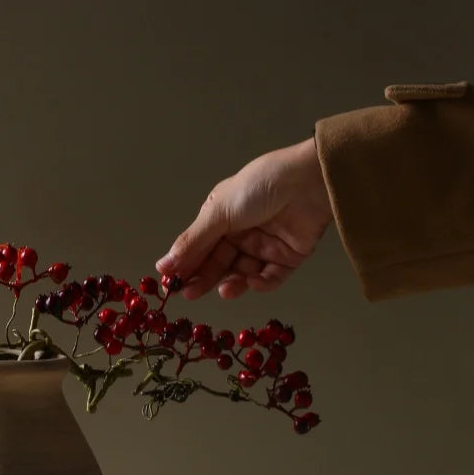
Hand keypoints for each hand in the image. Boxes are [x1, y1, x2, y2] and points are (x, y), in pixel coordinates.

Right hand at [156, 138, 333, 298]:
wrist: (311, 180)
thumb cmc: (260, 187)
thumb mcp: (219, 212)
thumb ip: (193, 242)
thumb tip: (162, 266)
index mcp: (221, 217)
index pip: (198, 247)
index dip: (185, 266)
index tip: (170, 284)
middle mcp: (241, 232)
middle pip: (218, 264)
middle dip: (204, 279)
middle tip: (190, 295)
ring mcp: (265, 245)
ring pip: (242, 274)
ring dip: (232, 283)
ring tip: (225, 291)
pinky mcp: (289, 257)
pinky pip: (271, 277)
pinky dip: (261, 283)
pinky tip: (253, 282)